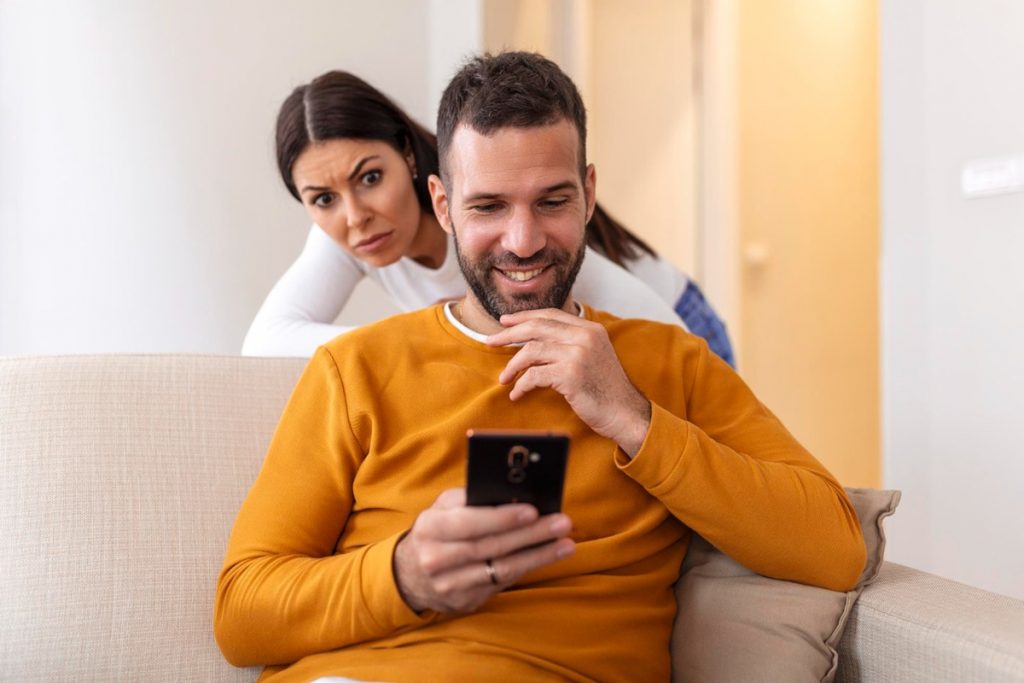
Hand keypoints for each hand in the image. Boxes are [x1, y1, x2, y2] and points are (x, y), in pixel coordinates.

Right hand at [393, 488, 574, 613]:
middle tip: (562, 524)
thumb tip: (514, 493)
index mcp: (430, 527)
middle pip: (492, 546)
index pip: (470, 522)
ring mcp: (450, 584)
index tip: (534, 510)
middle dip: (531, 535)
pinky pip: (502, 583)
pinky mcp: (464, 601)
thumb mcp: (443, 508)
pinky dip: (527, 569)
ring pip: (502, 569)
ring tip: (565, 544)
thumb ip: (471, 499)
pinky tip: (546, 557)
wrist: (410, 574)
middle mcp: (437, 559)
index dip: (503, 518)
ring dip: (538, 556)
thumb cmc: (437, 530)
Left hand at [486, 308, 651, 456]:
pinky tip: (517, 394)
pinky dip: (522, 385)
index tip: (505, 322)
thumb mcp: (593, 356)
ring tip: (504, 378)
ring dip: (513, 365)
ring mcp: (578, 354)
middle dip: (509, 334)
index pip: (550, 314)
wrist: (625, 413)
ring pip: (531, 350)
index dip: (524, 317)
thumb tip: (534, 342)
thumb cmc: (606, 390)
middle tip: (491, 341)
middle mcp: (585, 336)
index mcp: (590, 328)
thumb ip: (571, 343)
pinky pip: (535, 375)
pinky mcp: (571, 375)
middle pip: (536, 327)